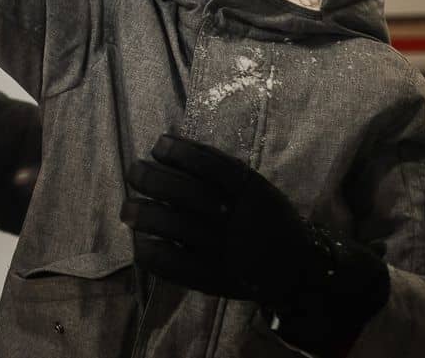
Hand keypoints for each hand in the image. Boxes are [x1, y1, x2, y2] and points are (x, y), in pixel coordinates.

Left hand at [123, 134, 388, 356]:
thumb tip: (167, 145)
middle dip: (151, 177)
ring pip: (173, 226)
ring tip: (129, 208)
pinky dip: (148, 248)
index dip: (179, 151)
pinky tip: (140, 239)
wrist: (295, 271)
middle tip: (134, 172)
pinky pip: (171, 263)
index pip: (211, 165)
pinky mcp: (210, 279)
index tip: (159, 145)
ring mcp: (223, 252)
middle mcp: (238, 220)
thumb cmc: (264, 217)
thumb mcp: (254, 185)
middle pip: (186, 193)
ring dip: (142, 212)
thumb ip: (217, 166)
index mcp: (252, 192)